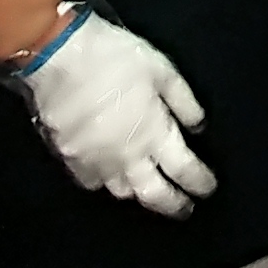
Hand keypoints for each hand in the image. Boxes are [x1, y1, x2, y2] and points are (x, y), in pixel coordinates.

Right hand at [21, 16, 215, 217]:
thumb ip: (183, 100)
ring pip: (121, 192)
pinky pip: (91, 181)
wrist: (59, 57)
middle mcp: (126, 157)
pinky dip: (104, 182)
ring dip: (138, 193)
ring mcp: (94, 162)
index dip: (199, 182)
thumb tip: (199, 127)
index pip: (183, 169)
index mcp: (154, 133)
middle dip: (172, 205)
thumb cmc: (115, 58)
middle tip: (184, 210)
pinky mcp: (68, 158)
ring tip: (147, 190)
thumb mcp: (161, 69)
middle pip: (153, 194)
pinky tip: (107, 174)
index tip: (208, 189)